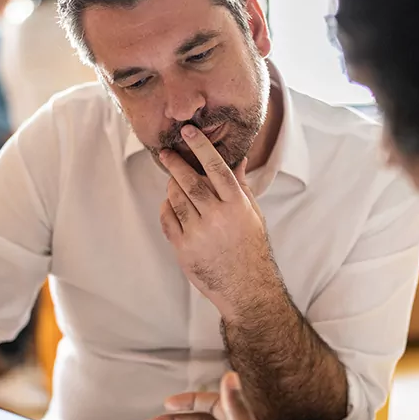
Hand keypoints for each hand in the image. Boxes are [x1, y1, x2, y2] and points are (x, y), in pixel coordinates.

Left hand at [158, 125, 279, 315]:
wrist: (246, 287)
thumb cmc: (251, 247)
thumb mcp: (252, 214)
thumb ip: (240, 186)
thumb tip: (238, 159)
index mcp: (237, 205)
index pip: (216, 168)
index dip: (201, 147)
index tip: (188, 131)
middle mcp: (217, 217)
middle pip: (190, 181)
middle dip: (176, 163)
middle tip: (166, 152)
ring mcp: (199, 234)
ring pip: (175, 199)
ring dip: (171, 186)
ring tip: (172, 181)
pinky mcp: (184, 249)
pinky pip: (167, 220)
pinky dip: (166, 208)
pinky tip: (170, 204)